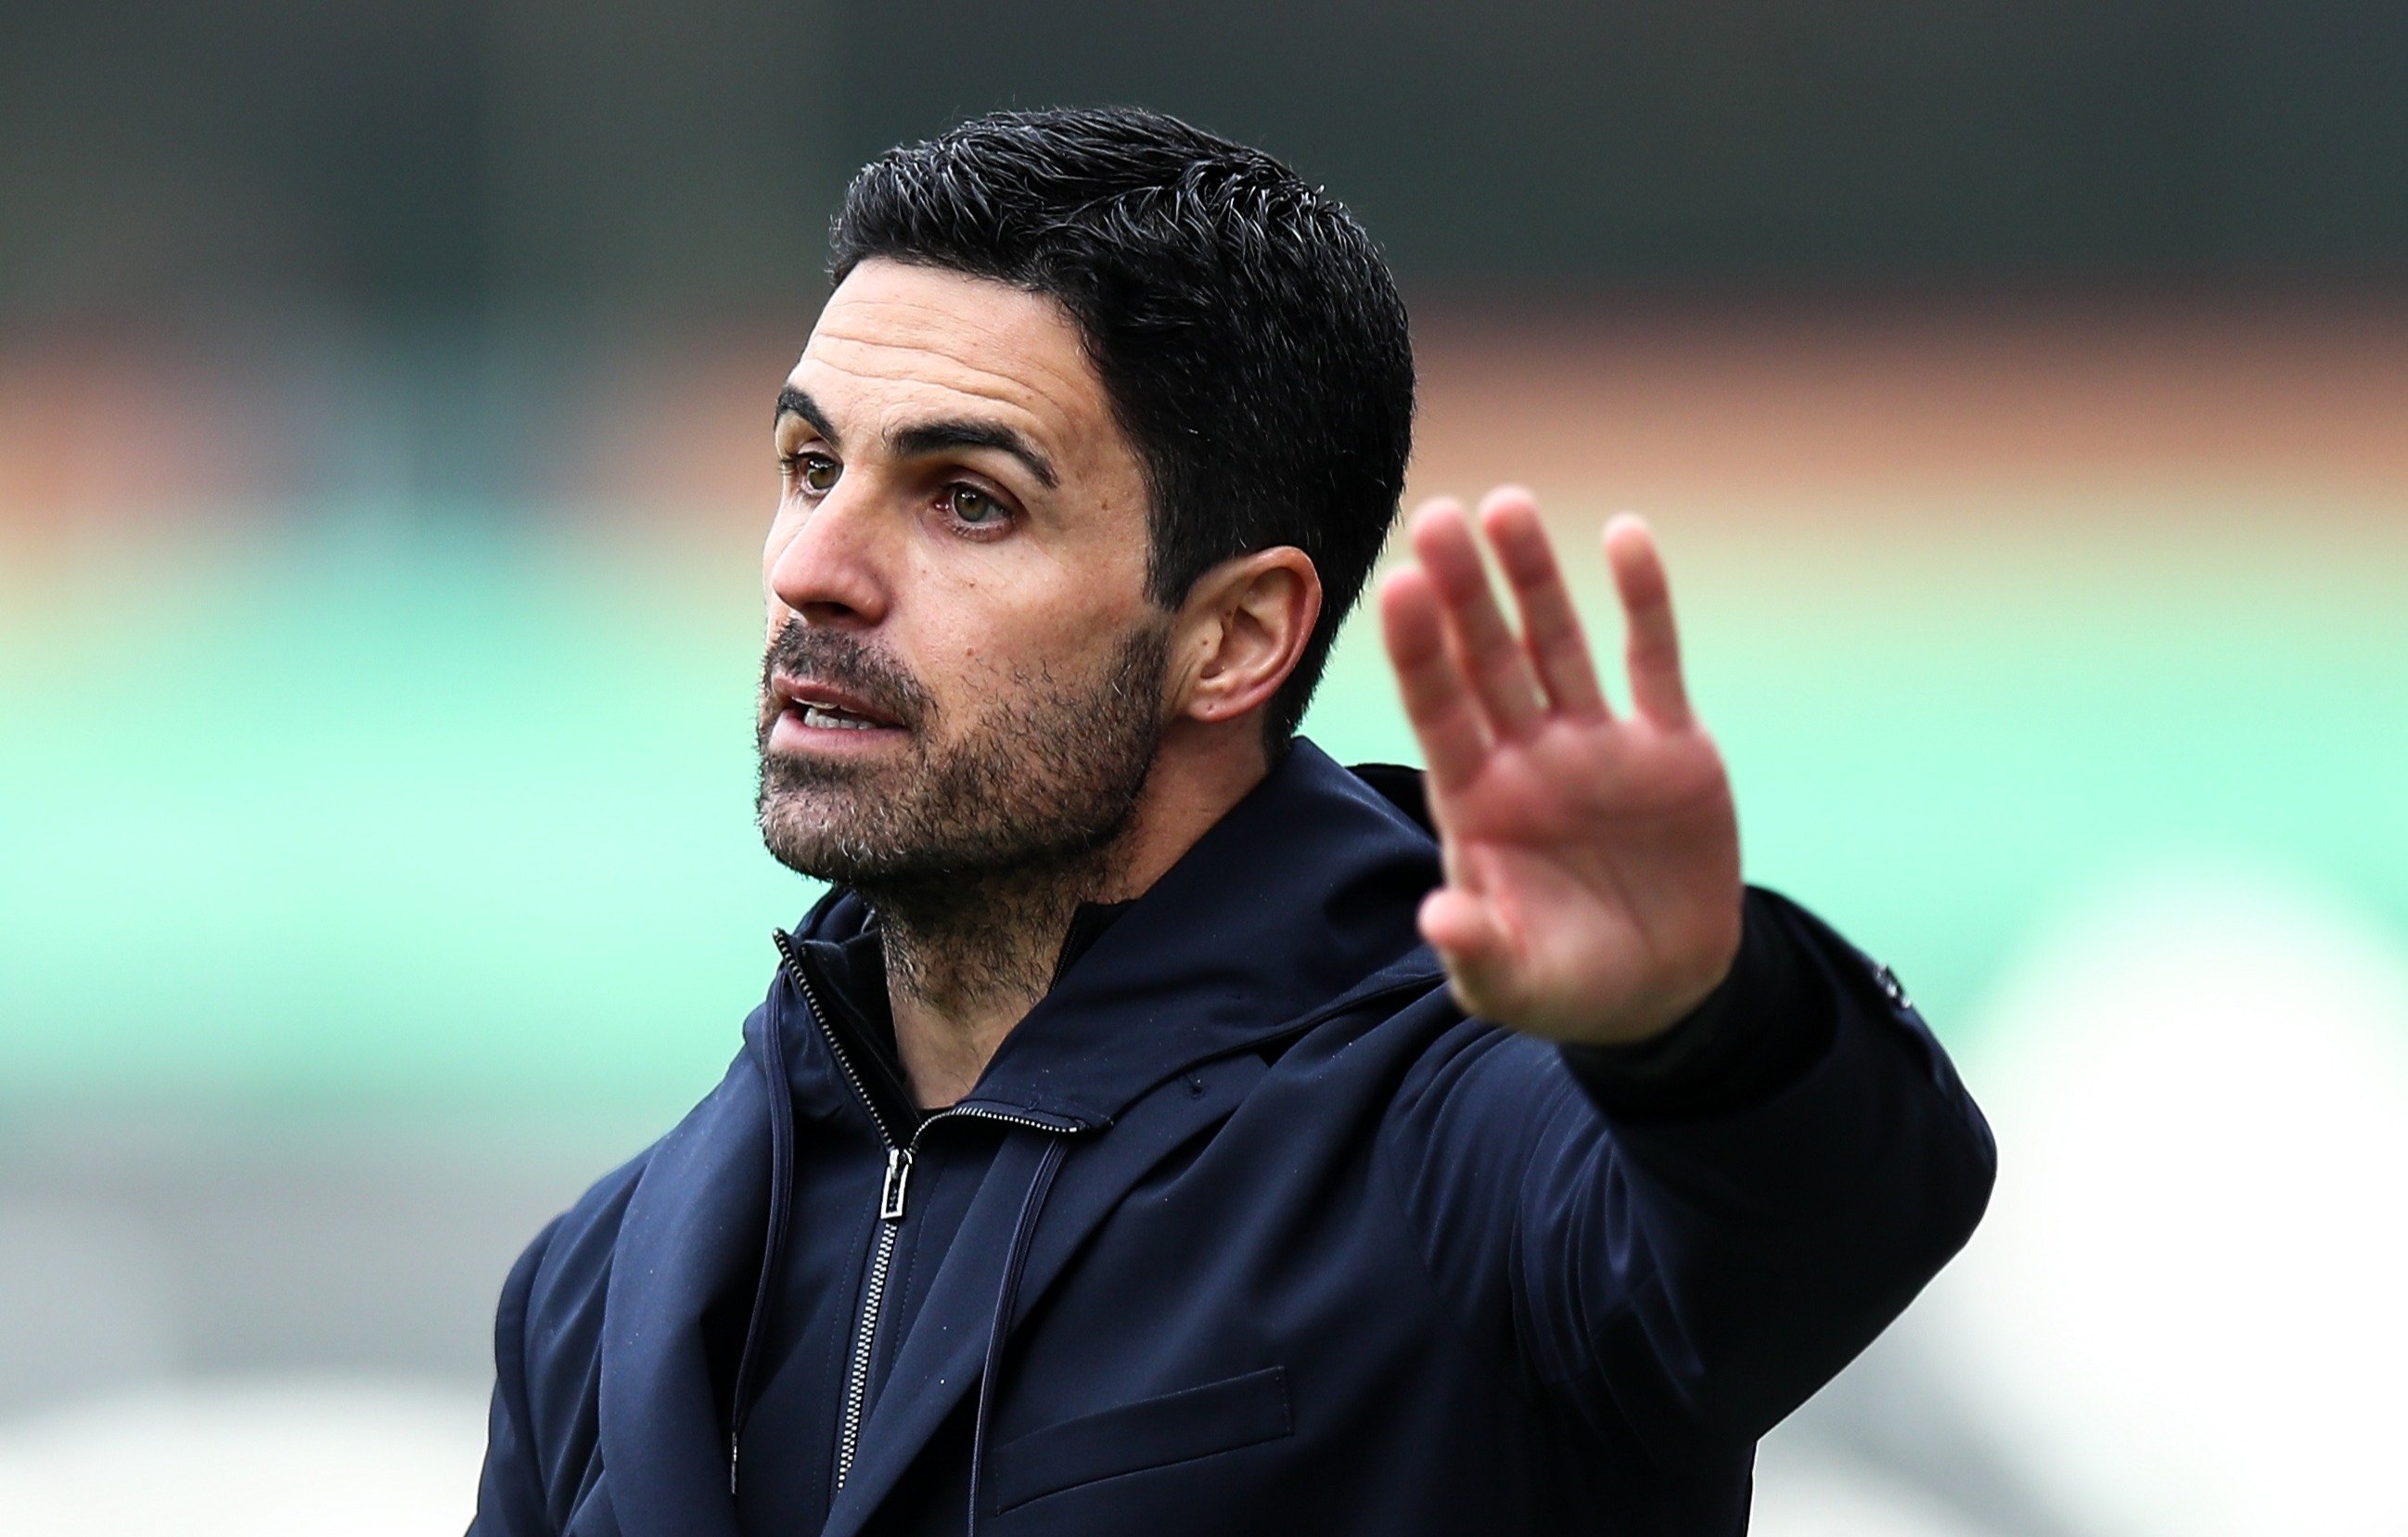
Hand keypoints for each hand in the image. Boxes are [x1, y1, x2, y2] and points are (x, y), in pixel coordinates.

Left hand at [1377, 488, 1741, 1044]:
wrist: (1663, 992)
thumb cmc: (1566, 984)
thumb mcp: (1515, 982)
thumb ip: (1477, 949)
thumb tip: (1438, 919)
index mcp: (1476, 804)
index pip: (1437, 712)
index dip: (1420, 651)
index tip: (1400, 584)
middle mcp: (1526, 758)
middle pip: (1488, 660)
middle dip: (1465, 592)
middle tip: (1437, 516)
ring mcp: (1596, 746)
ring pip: (1557, 644)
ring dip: (1535, 577)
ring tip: (1508, 504)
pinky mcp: (1668, 747)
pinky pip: (1653, 660)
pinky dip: (1643, 602)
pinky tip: (1624, 536)